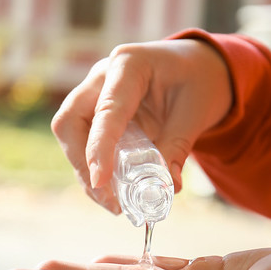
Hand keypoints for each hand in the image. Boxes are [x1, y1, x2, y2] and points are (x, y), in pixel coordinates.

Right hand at [51, 38, 231, 213]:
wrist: (200, 67)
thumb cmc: (199, 80)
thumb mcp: (196, 112)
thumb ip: (178, 147)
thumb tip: (167, 187)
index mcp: (129, 64)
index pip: (105, 110)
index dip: (99, 148)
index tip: (100, 182)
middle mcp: (103, 76)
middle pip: (71, 121)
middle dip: (83, 164)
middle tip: (110, 199)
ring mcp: (94, 93)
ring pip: (71, 135)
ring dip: (86, 173)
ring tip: (115, 204)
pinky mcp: (95, 114)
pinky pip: (84, 143)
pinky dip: (95, 170)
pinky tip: (113, 194)